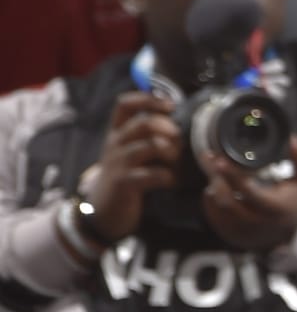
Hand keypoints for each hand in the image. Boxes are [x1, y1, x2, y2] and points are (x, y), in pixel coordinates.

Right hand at [89, 91, 182, 240]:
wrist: (103, 211)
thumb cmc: (124, 176)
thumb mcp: (128, 151)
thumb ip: (145, 135)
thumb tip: (176, 120)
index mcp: (116, 133)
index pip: (125, 104)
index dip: (149, 99)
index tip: (170, 105)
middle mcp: (116, 144)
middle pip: (145, 123)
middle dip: (169, 129)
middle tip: (178, 142)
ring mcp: (119, 163)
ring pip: (151, 146)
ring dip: (171, 152)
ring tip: (176, 163)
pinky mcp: (125, 183)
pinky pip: (152, 174)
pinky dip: (168, 176)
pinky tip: (172, 181)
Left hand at [202, 135, 296, 253]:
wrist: (290, 233)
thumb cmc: (295, 200)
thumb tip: (292, 139)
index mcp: (275, 208)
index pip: (249, 192)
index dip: (233, 176)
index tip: (220, 160)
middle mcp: (257, 223)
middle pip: (227, 200)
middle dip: (215, 177)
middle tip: (208, 157)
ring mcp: (242, 232)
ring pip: (217, 208)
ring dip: (213, 186)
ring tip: (213, 170)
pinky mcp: (230, 235)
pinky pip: (213, 216)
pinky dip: (210, 200)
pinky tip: (217, 187)